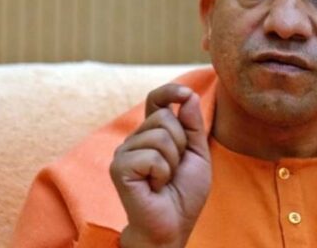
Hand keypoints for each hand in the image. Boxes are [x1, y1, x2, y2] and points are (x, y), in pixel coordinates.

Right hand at [110, 84, 211, 247]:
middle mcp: (135, 138)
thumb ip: (192, 124)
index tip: (185, 93)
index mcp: (153, 133)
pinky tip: (155, 186)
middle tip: (174, 169)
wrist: (173, 224)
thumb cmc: (183, 192)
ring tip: (164, 179)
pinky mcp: (119, 167)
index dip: (169, 91)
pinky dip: (163, 173)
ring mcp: (124, 151)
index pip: (156, 100)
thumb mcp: (197, 153)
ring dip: (173, 161)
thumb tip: (187, 95)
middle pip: (165, 117)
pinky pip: (153, 156)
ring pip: (161, 135)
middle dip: (181, 144)